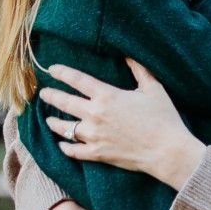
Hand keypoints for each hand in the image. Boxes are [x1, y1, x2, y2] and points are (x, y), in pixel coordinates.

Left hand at [43, 59, 206, 188]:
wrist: (166, 151)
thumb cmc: (163, 118)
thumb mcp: (153, 88)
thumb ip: (139, 70)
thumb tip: (129, 55)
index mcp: (107, 95)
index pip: (77, 79)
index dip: (62, 72)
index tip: (52, 69)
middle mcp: (95, 114)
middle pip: (64, 102)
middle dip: (51, 96)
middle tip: (44, 94)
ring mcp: (94, 135)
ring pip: (64, 128)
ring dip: (54, 123)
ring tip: (49, 120)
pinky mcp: (97, 153)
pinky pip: (74, 151)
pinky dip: (65, 147)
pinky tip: (62, 145)